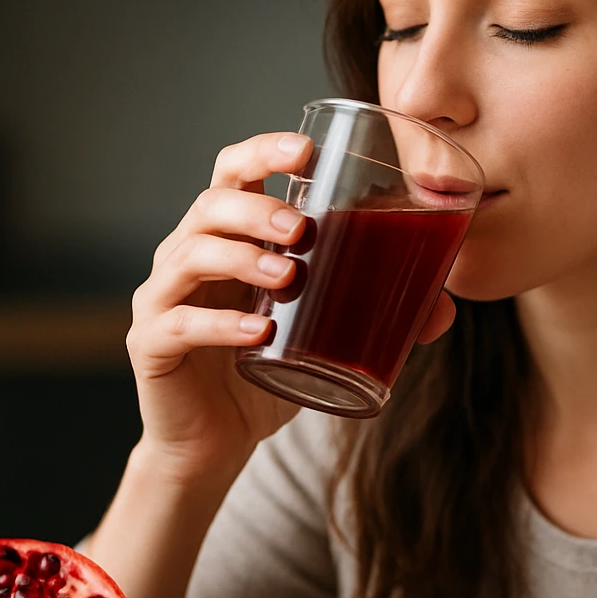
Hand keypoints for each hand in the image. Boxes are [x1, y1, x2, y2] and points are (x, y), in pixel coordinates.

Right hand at [125, 131, 457, 479]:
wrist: (214, 446)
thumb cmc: (265, 376)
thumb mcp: (322, 337)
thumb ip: (378, 316)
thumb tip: (445, 308)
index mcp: (228, 239)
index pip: (234, 173)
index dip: (263, 151)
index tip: (305, 152)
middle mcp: (188, 257)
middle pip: (210, 204)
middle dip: (259, 209)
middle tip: (305, 230)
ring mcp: (163, 298)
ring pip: (190, 254)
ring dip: (242, 257)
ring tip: (289, 276)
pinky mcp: (151, 344)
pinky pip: (179, 322)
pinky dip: (219, 324)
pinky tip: (257, 332)